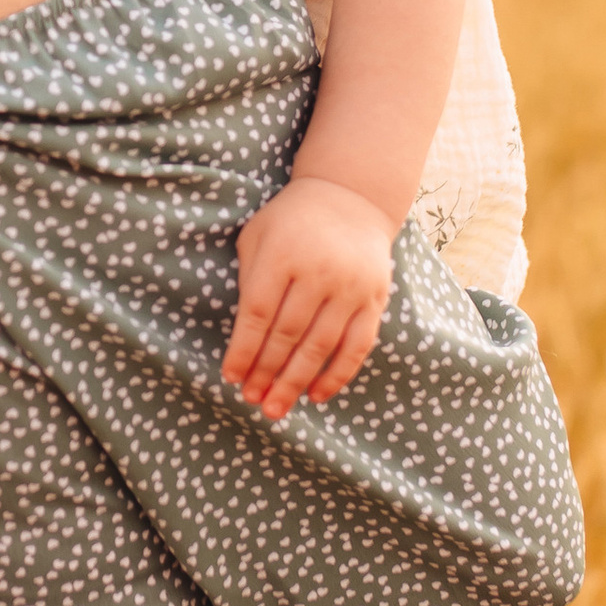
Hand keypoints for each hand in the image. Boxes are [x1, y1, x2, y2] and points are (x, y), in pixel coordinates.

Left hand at [223, 176, 395, 419]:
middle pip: (288, 334)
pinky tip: (316, 395)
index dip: (243, 349)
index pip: (257, 313)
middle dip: (266, 372)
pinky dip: (337, 375)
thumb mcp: (257, 236)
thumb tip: (243, 341)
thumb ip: (248, 280)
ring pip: (321, 346)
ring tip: (276, 407)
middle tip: (252, 400)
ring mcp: (351, 287)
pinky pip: (356, 346)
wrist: (350, 198)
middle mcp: (319, 271)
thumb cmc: (290, 222)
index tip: (231, 377)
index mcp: (282, 254)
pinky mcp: (374, 299)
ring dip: (296, 382)